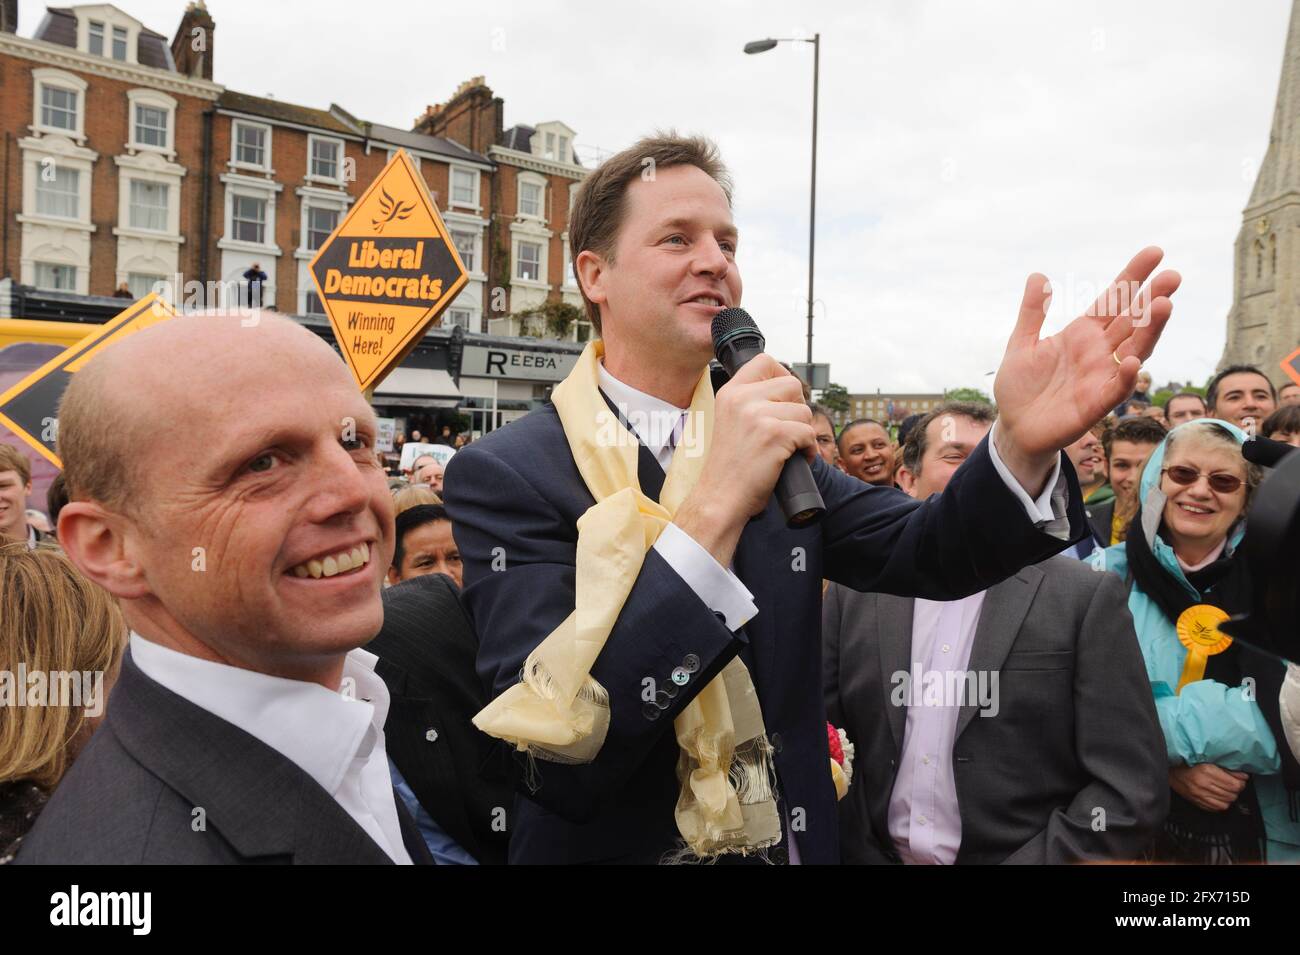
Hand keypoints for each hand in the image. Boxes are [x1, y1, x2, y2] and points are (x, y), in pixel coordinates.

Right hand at [674, 355, 813, 565]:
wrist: (720, 498)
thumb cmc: (729, 468)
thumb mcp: (729, 422)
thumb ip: (750, 403)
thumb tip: (788, 391)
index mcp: (729, 393)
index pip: (765, 361)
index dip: (782, 376)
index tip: (784, 399)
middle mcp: (742, 399)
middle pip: (792, 385)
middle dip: (798, 408)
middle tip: (788, 430)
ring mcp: (758, 416)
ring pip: (804, 411)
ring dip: (803, 432)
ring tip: (788, 449)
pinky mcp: (774, 435)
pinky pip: (808, 432)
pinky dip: (808, 449)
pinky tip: (795, 459)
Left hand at [993, 247, 1181, 488]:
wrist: (1014, 427)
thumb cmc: (1021, 386)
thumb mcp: (1021, 344)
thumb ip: (1032, 313)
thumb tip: (1038, 276)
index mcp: (1083, 333)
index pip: (1114, 299)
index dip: (1133, 277)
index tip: (1155, 252)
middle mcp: (1099, 351)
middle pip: (1132, 320)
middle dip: (1152, 298)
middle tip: (1173, 276)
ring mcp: (1101, 376)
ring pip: (1135, 349)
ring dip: (1149, 329)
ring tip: (1164, 304)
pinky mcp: (1096, 404)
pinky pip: (1116, 388)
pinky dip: (1126, 375)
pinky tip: (1133, 360)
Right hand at [1168, 763, 1248, 811]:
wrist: (1170, 770)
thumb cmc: (1188, 763)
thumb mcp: (1208, 760)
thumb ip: (1226, 768)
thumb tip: (1243, 775)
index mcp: (1207, 771)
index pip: (1235, 784)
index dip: (1241, 782)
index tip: (1240, 779)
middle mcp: (1204, 784)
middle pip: (1232, 794)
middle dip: (1236, 790)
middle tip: (1233, 784)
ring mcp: (1200, 795)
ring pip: (1226, 803)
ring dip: (1229, 797)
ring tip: (1226, 791)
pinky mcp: (1197, 802)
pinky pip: (1216, 809)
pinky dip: (1221, 804)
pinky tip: (1219, 797)